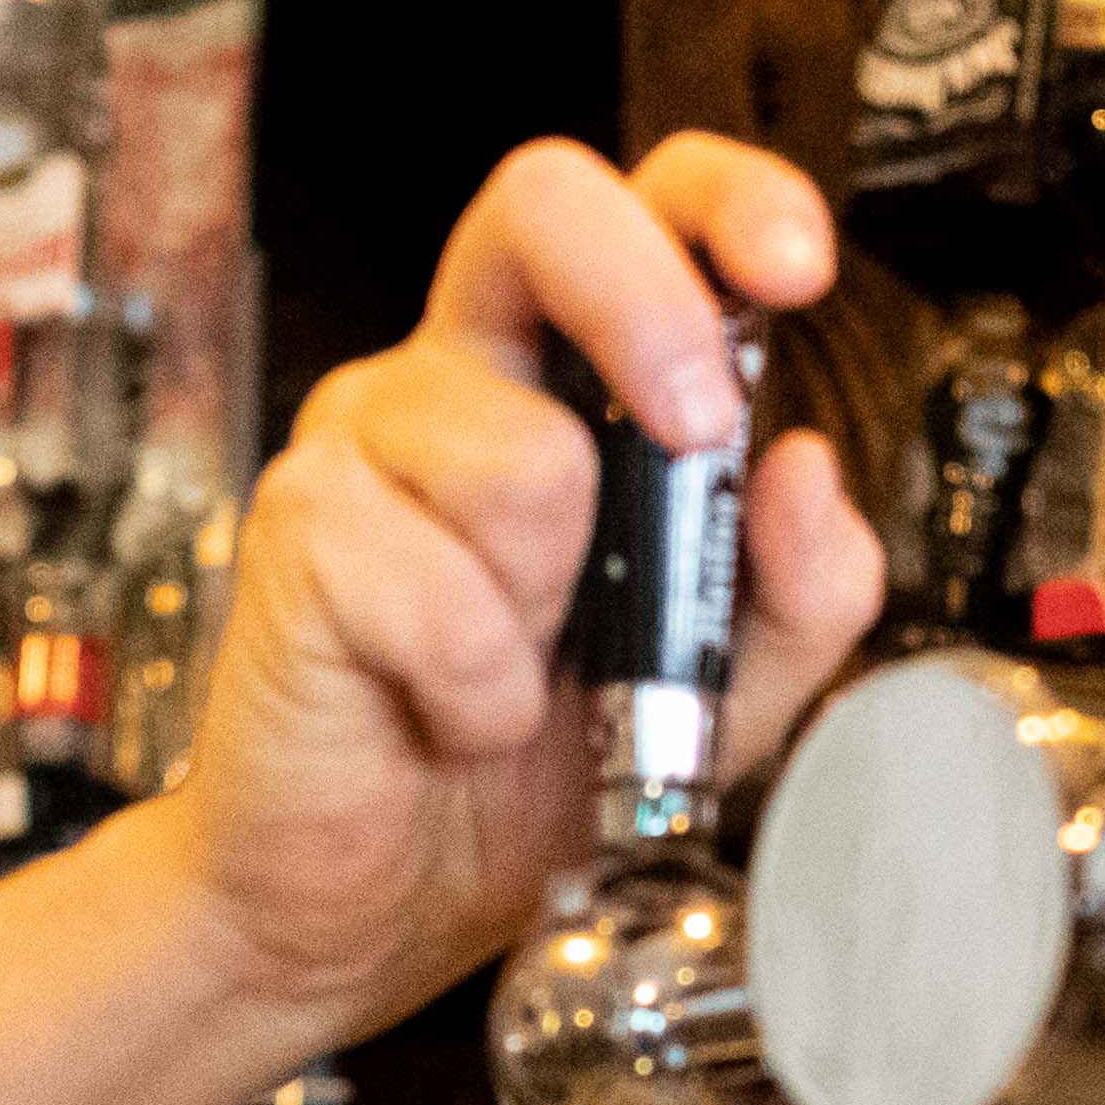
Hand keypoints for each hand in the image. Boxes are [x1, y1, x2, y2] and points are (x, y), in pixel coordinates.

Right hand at [146, 131, 893, 1040]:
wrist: (380, 903)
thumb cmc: (526, 777)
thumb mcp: (725, 693)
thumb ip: (797, 588)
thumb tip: (806, 471)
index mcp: (574, 384)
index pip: (643, 209)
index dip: (726, 201)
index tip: (796, 269)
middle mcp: (463, 379)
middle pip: (543, 202)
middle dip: (647, 308)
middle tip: (692, 436)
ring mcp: (366, 438)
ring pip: (518, 451)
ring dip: (549, 607)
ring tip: (512, 676)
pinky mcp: (298, 524)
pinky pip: (433, 579)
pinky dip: (470, 682)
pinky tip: (443, 712)